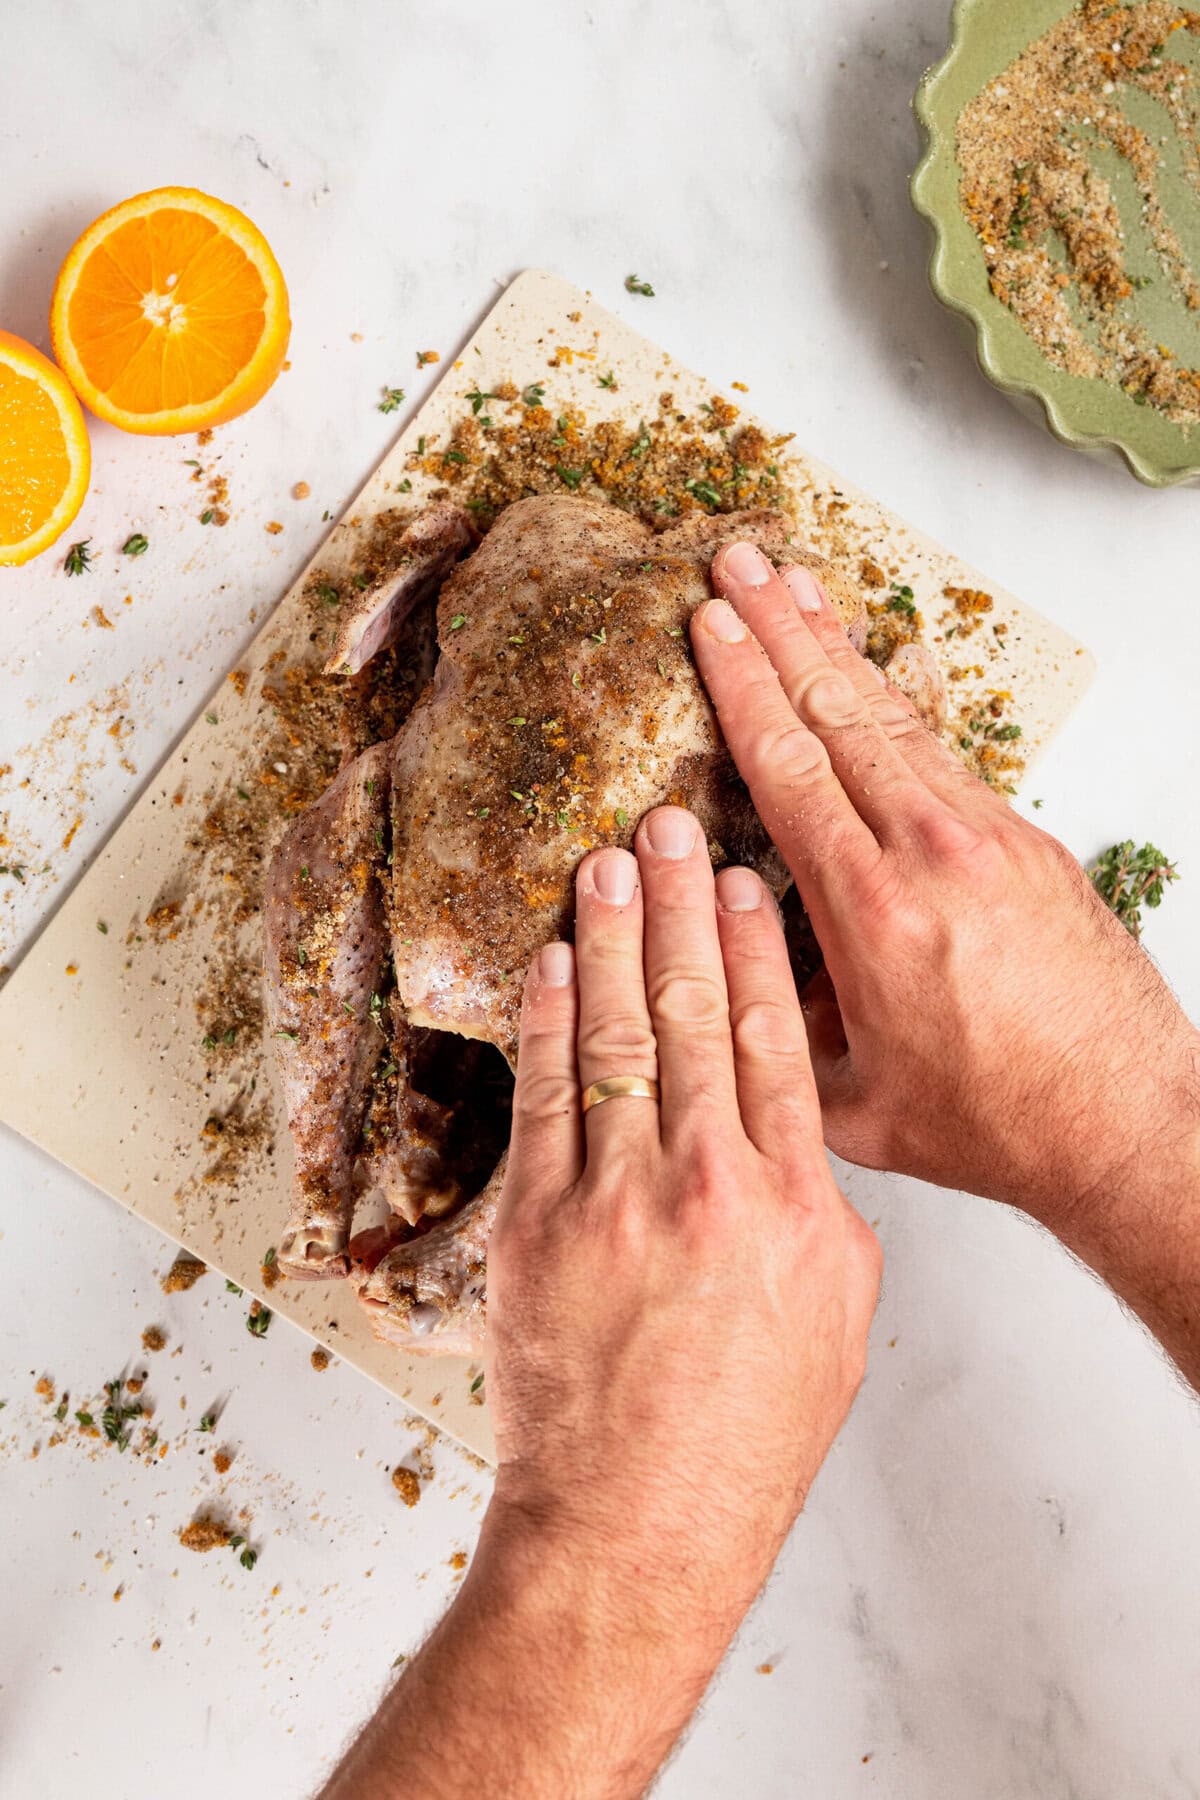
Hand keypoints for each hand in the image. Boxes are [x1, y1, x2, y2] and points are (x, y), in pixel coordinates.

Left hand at [322, 806, 880, 1799]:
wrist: (637, 1519)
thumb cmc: (746, 1433)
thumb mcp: (836, 1316)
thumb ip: (818, 1208)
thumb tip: (786, 1135)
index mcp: (793, 1202)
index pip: (777, 1039)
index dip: (756, 948)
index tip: (742, 881)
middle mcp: (707, 1184)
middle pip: (697, 1012)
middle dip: (678, 906)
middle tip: (665, 825)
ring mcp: (616, 1199)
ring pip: (618, 1035)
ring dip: (610, 936)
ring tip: (605, 861)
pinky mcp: (538, 1224)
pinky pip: (545, 1096)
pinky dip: (548, 1018)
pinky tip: (550, 959)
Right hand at [691, 543, 1199, 1381]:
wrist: (1125, 1120)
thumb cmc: (994, 1121)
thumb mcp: (850, 1101)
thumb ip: (776, 1024)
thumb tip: (730, 960)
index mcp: (876, 914)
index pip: (790, 769)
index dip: (743, 688)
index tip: (710, 624)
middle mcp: (934, 854)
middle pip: (840, 713)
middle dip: (780, 629)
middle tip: (737, 561)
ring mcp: (990, 838)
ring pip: (895, 718)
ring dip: (836, 646)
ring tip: (794, 585)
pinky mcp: (1027, 842)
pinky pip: (941, 751)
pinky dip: (894, 701)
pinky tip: (866, 676)